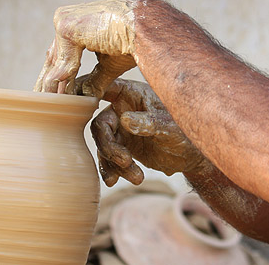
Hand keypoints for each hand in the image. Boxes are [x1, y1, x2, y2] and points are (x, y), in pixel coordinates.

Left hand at [34, 0, 138, 96]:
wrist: (146, 28)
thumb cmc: (135, 40)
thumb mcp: (110, 64)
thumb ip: (96, 78)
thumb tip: (86, 97)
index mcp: (79, 24)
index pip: (62, 54)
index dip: (57, 75)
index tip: (52, 94)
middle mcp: (68, 18)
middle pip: (54, 57)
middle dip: (48, 82)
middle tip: (41, 103)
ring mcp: (65, 20)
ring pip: (55, 60)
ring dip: (51, 86)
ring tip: (48, 106)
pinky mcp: (66, 27)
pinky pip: (61, 62)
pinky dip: (60, 82)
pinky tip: (57, 99)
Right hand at [89, 78, 207, 186]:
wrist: (192, 155)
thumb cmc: (184, 132)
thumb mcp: (170, 127)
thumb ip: (149, 123)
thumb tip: (124, 119)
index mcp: (132, 94)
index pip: (105, 87)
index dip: (87, 91)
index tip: (76, 102)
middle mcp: (122, 109)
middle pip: (100, 125)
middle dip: (109, 146)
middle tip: (125, 161)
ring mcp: (121, 129)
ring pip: (104, 145)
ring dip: (115, 164)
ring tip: (137, 178)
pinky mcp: (123, 147)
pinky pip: (108, 159)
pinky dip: (112, 171)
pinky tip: (116, 181)